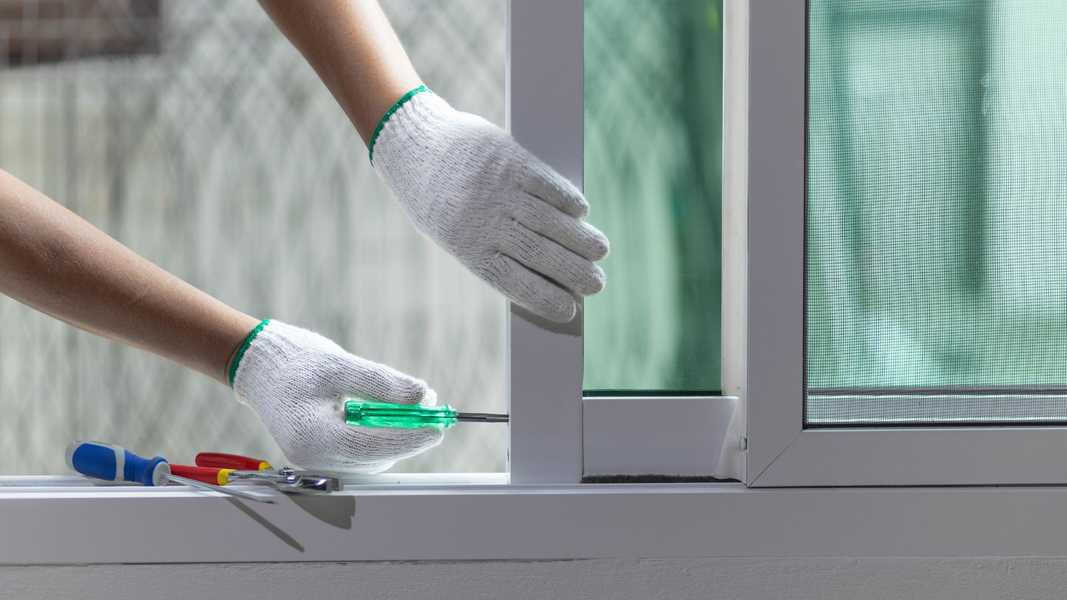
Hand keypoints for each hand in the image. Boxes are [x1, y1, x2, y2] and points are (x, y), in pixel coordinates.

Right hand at [230, 320, 441, 472]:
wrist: (258, 366)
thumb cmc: (294, 362)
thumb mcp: (341, 366)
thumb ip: (383, 384)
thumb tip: (423, 396)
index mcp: (314, 438)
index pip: (375, 447)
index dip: (411, 437)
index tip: (438, 425)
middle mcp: (313, 458)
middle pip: (377, 457)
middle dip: (406, 433)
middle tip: (429, 405)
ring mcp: (315, 460)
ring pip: (371, 458)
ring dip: (394, 434)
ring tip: (407, 404)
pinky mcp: (320, 454)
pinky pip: (359, 452)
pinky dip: (377, 435)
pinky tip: (382, 412)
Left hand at [371, 88, 609, 322]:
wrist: (413, 145)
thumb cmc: (436, 198)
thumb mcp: (451, 233)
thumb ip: (491, 251)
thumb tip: (541, 275)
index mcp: (468, 248)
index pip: (515, 283)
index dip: (546, 299)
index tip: (571, 310)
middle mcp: (485, 221)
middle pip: (540, 255)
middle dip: (574, 273)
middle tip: (597, 284)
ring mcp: (499, 189)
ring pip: (550, 221)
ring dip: (581, 239)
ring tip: (601, 251)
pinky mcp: (509, 159)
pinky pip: (546, 185)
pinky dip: (568, 201)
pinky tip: (581, 212)